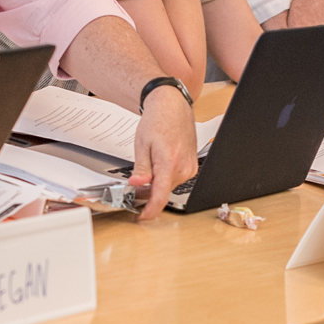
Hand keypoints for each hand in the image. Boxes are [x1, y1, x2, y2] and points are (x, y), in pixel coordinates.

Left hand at [128, 85, 198, 220]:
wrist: (173, 107)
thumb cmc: (157, 121)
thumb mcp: (142, 144)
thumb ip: (141, 168)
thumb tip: (136, 184)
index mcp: (169, 164)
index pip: (160, 197)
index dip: (150, 211)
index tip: (141, 217)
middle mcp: (183, 168)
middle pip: (163, 193)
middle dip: (147, 195)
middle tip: (132, 188)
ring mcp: (189, 168)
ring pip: (168, 187)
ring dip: (155, 186)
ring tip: (144, 172)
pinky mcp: (191, 166)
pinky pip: (175, 179)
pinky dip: (163, 179)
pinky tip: (156, 167)